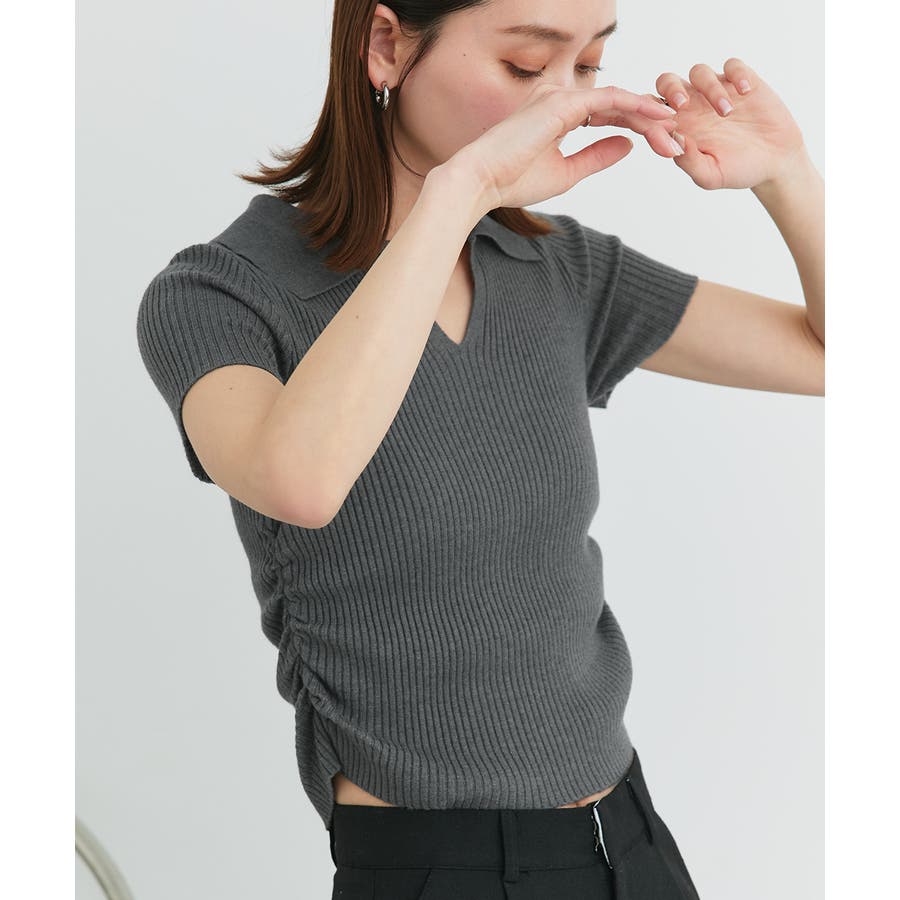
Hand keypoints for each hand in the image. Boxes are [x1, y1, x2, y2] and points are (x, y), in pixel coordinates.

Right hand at [452, 83, 681, 210]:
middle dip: (651, 125)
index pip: (609, 116)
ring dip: (649, 118)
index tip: (663, 146)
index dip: (638, 128)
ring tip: (674, 133)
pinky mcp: (561, 102)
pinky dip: (635, 107)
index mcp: (559, 115)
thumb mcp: (567, 173)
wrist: (480, 183)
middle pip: (618, 107)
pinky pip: (608, 99)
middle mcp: (560, 99)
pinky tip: (657, 117)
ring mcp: (560, 96)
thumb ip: (597, 156)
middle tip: (677, 143)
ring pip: (617, 102)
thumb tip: (629, 145)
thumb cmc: (513, 182)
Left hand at [653, 58, 806, 190]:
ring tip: (727, 112)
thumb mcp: (710, 175)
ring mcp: (716, 91)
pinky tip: (745, 91)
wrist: (775, 162)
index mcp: (679, 127)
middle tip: (682, 106)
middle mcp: (693, 106)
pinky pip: (733, 66)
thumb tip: (674, 141)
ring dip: (709, 89)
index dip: (651, 115)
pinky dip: (737, 74)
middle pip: (667, 83)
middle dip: (670, 90)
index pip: (652, 113)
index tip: (665, 126)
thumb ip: (689, 161)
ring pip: (699, 73)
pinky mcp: (742, 81)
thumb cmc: (737, 170)